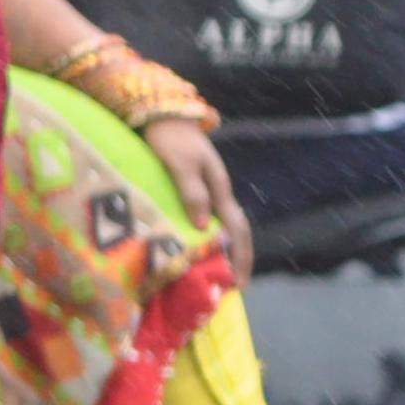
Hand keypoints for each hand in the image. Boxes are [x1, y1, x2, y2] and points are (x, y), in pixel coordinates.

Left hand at [143, 117, 254, 283]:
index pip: (237, 230)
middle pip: (236, 233)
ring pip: (224, 227)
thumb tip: (203, 227)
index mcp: (219, 191)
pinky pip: (208, 219)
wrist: (164, 117)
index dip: (240, 257)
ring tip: (218, 275)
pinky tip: (200, 248)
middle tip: (232, 288)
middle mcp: (218, 194)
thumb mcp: (180, 165)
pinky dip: (209, 237)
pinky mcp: (194, 189)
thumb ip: (192, 192)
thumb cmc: (171, 140)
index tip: (238, 282)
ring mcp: (209, 191)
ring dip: (224, 250)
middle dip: (238, 260)